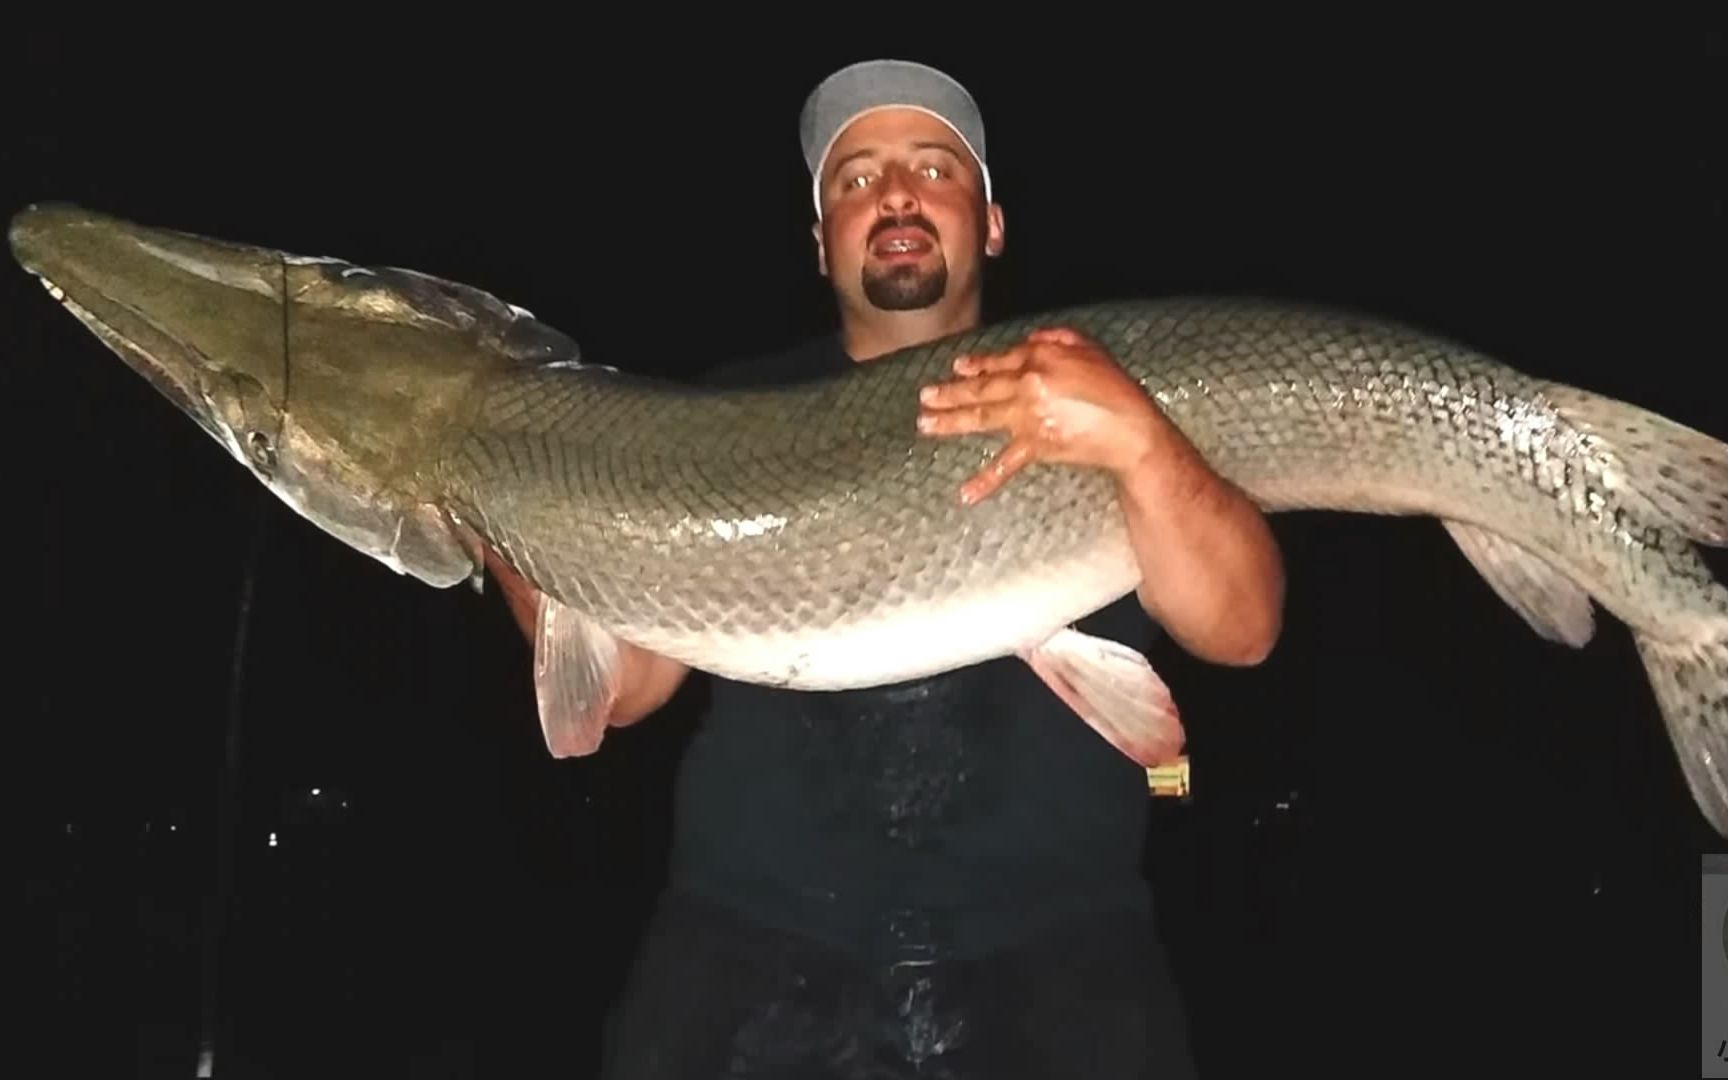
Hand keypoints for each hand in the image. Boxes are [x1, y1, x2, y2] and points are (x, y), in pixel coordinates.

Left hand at [917, 326, 1166, 503]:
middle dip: (950, 392)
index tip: (956, 366)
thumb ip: (1059, 337)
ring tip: (925, 424)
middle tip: (925, 397)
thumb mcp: (1090, 349)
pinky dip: (985, 481)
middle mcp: (1027, 383)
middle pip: (982, 387)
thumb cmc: (1116, 388)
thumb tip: (1032, 337)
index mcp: (1040, 356)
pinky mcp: (1036, 445)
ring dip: (950, 421)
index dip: (976, 364)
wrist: (1130, 429)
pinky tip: (965, 494)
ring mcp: (1028, 415)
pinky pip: (1005, 464)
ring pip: (982, 416)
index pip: (1000, 361)